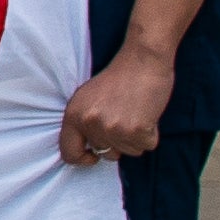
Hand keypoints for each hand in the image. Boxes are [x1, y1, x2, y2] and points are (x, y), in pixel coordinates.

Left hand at [62, 48, 171, 164]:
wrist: (142, 60)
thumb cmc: (118, 77)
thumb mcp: (87, 98)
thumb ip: (84, 122)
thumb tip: (88, 150)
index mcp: (73, 115)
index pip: (69, 153)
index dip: (82, 159)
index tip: (92, 156)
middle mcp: (91, 124)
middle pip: (106, 154)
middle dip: (117, 141)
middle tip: (124, 117)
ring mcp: (114, 129)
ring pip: (129, 152)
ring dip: (135, 137)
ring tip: (135, 113)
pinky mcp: (137, 130)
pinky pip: (146, 146)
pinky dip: (150, 134)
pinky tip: (147, 115)